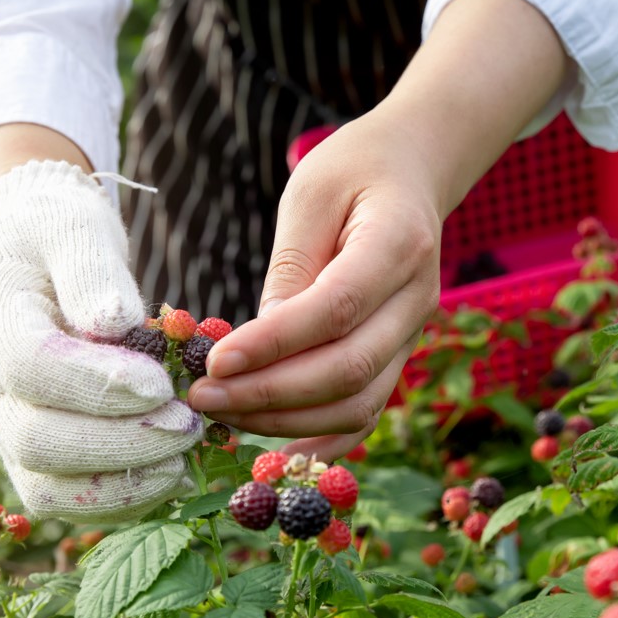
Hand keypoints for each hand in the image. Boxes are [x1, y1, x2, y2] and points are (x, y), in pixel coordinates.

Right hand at [0, 160, 203, 520]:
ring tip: (185, 456)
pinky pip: (69, 499)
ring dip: (122, 484)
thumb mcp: (74, 227)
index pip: (31, 368)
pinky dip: (122, 499)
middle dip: (119, 443)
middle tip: (188, 424)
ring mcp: (7, 425)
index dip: (96, 384)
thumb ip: (93, 272)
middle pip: (35, 441)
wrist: (28, 250)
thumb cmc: (56, 233)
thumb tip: (116, 326)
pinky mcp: (36, 453)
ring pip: (46, 487)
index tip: (159, 383)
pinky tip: (174, 472)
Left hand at [186, 0, 569, 459]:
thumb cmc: (353, 173)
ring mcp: (412, 334)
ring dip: (286, 420)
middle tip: (202, 396)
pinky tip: (273, 444)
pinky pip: (366, 413)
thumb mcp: (310, 195)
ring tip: (222, 411)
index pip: (337, 309)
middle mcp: (416, 299)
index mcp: (398, 244)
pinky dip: (322, 438)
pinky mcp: (398, 355)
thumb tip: (254, 346)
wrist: (411, 173)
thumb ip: (290, 268)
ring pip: (357, 403)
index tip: (215, 361)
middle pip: (349, 369)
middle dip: (269, 394)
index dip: (275, 343)